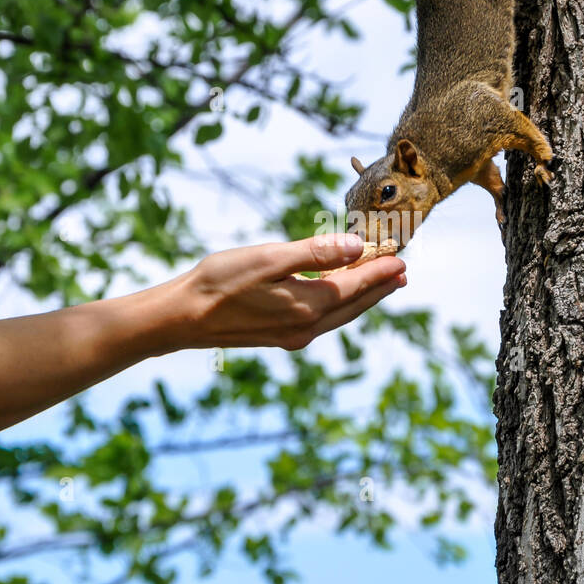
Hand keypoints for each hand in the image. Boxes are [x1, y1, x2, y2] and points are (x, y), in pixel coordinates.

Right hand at [180, 233, 406, 349]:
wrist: (182, 318)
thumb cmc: (220, 281)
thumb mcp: (270, 258)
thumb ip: (316, 253)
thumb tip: (358, 247)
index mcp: (307, 306)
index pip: (355, 286)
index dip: (380, 272)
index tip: (402, 260)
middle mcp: (305, 327)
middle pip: (353, 306)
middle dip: (379, 288)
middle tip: (402, 274)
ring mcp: (292, 336)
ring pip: (339, 315)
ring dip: (361, 298)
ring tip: (381, 285)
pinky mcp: (279, 337)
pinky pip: (322, 320)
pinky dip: (338, 305)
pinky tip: (337, 295)